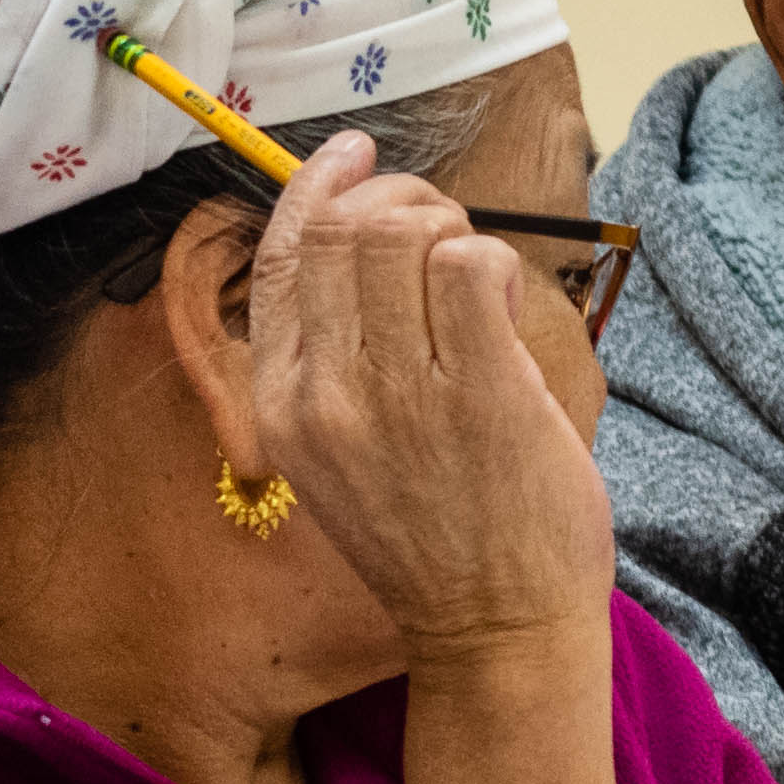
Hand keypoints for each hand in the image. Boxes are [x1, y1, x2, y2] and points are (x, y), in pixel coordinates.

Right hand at [242, 133, 615, 672]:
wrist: (494, 626)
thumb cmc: (438, 534)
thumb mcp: (344, 453)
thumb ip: (338, 360)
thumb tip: (369, 243)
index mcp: (280, 404)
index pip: (277, 259)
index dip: (315, 188)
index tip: (353, 157)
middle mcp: (324, 393)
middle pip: (340, 228)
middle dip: (400, 196)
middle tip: (444, 222)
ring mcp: (397, 391)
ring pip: (404, 233)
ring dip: (454, 227)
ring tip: (479, 277)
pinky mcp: (476, 391)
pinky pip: (472, 264)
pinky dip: (495, 261)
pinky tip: (506, 306)